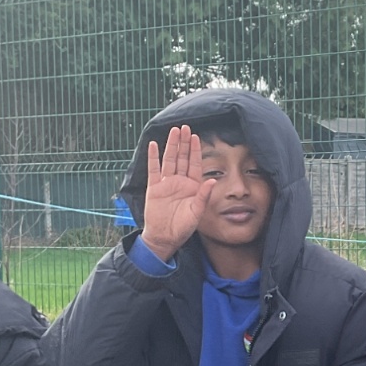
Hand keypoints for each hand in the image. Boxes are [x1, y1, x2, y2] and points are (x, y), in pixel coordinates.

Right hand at [139, 126, 215, 262]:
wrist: (164, 238)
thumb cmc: (183, 228)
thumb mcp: (196, 213)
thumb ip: (203, 196)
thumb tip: (212, 180)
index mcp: (192, 187)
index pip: (195, 164)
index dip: (195, 150)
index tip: (195, 136)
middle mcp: (179, 182)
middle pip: (182, 158)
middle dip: (183, 143)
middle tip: (184, 127)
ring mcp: (166, 183)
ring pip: (169, 160)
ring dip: (171, 146)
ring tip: (173, 131)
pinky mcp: (154, 188)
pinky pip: (153, 170)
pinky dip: (153, 157)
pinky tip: (154, 145)